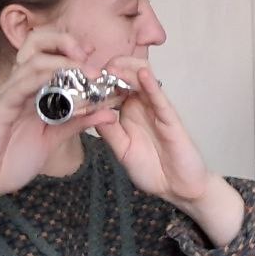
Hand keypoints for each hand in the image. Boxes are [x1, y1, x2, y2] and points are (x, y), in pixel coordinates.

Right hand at [0, 28, 110, 201]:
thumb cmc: (8, 159)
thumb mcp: (52, 139)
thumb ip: (77, 124)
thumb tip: (109, 114)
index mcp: (34, 91)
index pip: (49, 55)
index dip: (72, 50)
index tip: (96, 60)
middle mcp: (21, 87)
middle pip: (36, 45)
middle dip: (64, 42)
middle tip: (89, 55)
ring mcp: (9, 95)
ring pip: (33, 62)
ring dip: (64, 61)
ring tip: (89, 70)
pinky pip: (20, 86)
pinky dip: (41, 78)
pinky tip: (59, 77)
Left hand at [95, 60, 243, 244]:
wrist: (177, 187)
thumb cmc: (152, 169)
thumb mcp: (122, 151)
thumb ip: (109, 132)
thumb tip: (88, 111)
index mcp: (128, 112)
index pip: (112, 87)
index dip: (96, 79)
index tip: (78, 76)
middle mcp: (142, 106)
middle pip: (127, 75)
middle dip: (109, 68)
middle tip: (90, 69)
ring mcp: (157, 110)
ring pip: (144, 80)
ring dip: (127, 70)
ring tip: (111, 67)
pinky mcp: (171, 119)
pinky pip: (161, 99)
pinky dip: (152, 86)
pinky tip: (143, 75)